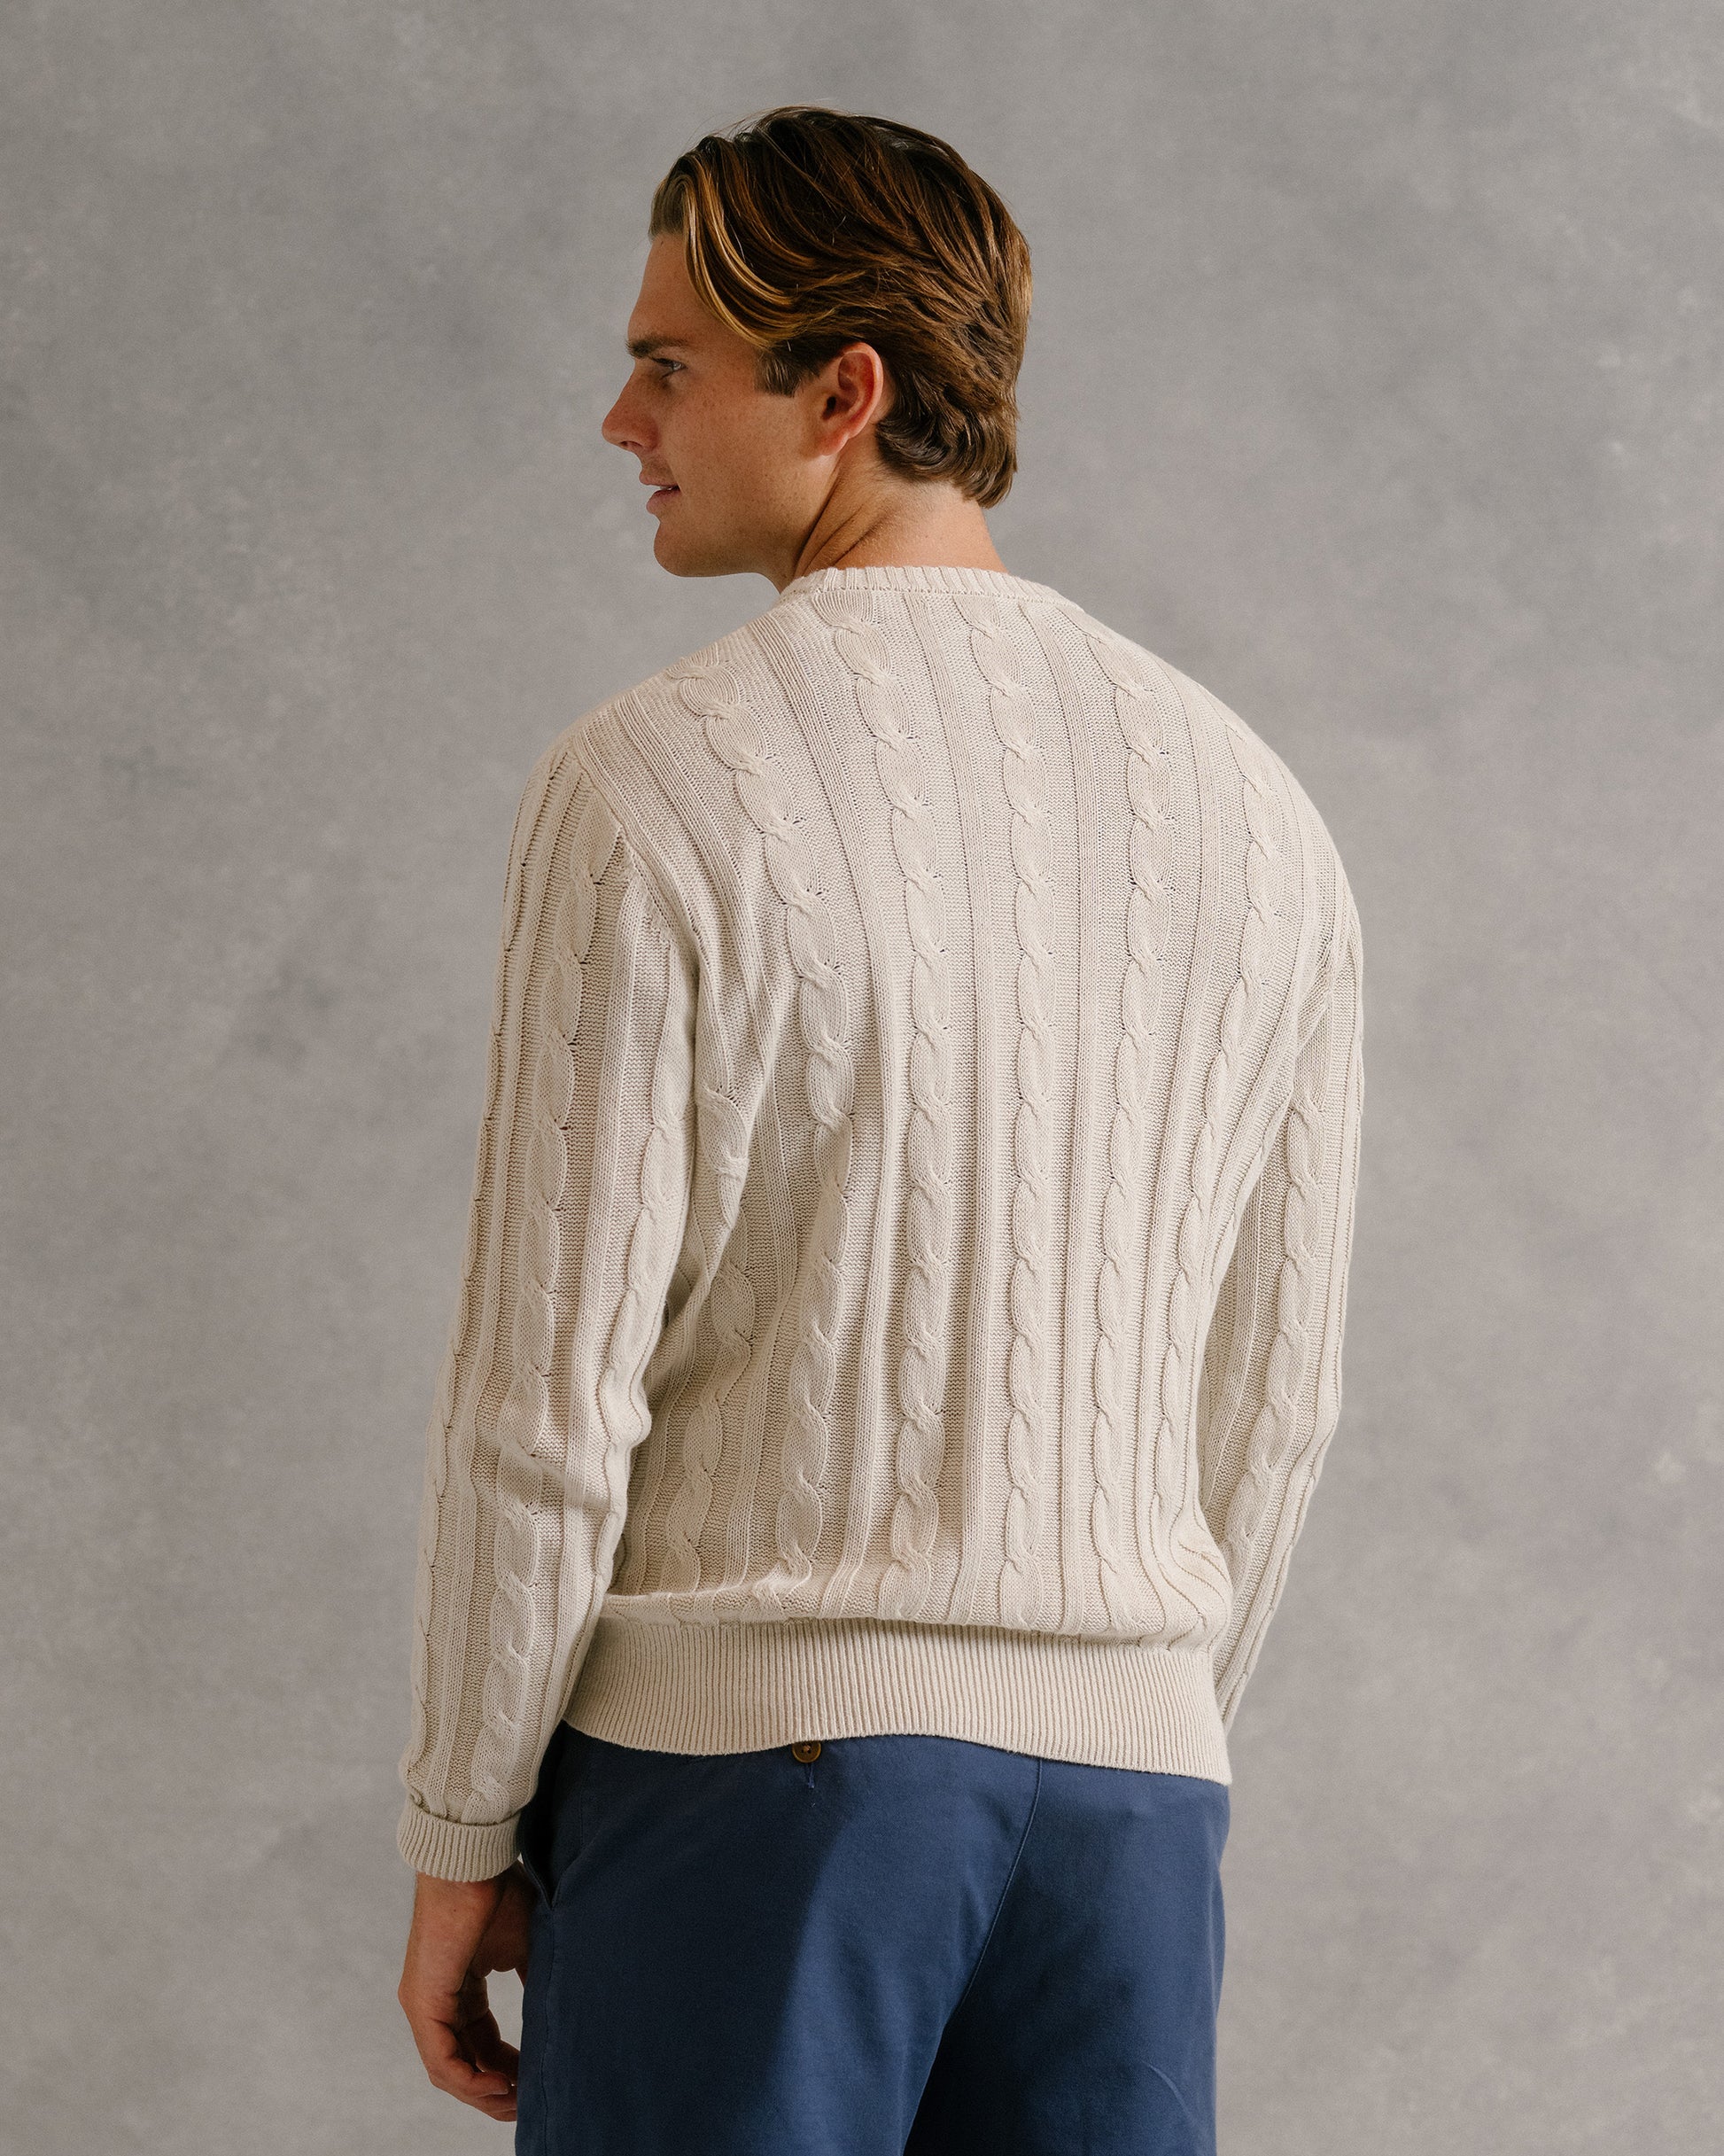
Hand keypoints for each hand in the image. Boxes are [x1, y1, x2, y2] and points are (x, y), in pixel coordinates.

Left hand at [398, 1863, 536, 2122]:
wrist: (475, 1862)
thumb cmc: (498, 1892)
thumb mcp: (525, 1945)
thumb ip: (532, 1979)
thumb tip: (557, 2008)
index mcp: (458, 1988)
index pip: (479, 2042)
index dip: (508, 2066)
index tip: (536, 2079)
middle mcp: (435, 2003)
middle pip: (464, 2064)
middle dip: (497, 2090)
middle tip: (528, 2104)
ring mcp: (425, 2005)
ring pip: (450, 2071)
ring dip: (484, 2093)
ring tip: (517, 2102)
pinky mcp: (422, 2003)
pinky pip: (442, 2060)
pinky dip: (470, 2081)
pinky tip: (499, 2087)